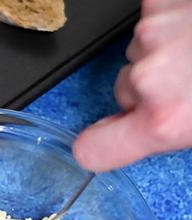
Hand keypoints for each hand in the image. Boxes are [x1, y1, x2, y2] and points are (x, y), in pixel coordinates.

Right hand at [73, 0, 191, 171]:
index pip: (92, 150)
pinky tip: (190, 25)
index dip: (96, 145)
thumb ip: (162, 130)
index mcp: (165, 119)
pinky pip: (152, 16)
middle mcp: (153, 78)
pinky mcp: (162, 2)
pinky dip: (167, 18)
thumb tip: (139, 132)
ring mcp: (155, 34)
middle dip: (148, 86)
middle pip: (122, 89)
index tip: (100, 141)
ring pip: (138, 51)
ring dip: (163, 51)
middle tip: (187, 81)